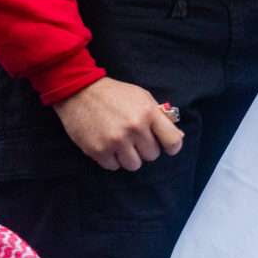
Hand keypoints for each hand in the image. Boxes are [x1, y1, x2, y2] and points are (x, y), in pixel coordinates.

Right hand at [56, 76, 183, 171]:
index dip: (171, 147)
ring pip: (133, 165)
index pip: (173, 141)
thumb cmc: (114, 94)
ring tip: (119, 143)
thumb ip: (159, 117)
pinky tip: (106, 145)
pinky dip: (111, 159)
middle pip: (151, 155)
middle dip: (144, 148)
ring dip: (128, 157)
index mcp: (148, 113)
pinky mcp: (98, 150)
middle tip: (133, 138)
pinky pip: (113, 167)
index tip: (165, 146)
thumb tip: (178, 137)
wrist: (79, 90)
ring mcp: (116, 140)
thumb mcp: (142, 97)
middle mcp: (134, 128)